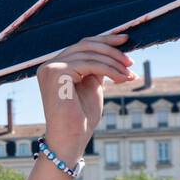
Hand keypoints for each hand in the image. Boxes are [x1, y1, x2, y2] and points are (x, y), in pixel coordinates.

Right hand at [37, 34, 133, 158]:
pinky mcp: (56, 73)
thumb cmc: (81, 118)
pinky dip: (109, 69)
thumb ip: (96, 68)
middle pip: (85, 46)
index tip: (125, 40)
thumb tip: (112, 51)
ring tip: (129, 74)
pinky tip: (122, 78)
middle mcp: (49, 65)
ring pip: (90, 54)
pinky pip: (89, 64)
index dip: (104, 40)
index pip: (81, 46)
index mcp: (55, 67)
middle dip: (112, 51)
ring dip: (114, 63)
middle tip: (131, 61)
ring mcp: (50, 68)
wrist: (71, 138)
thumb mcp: (92, 86)